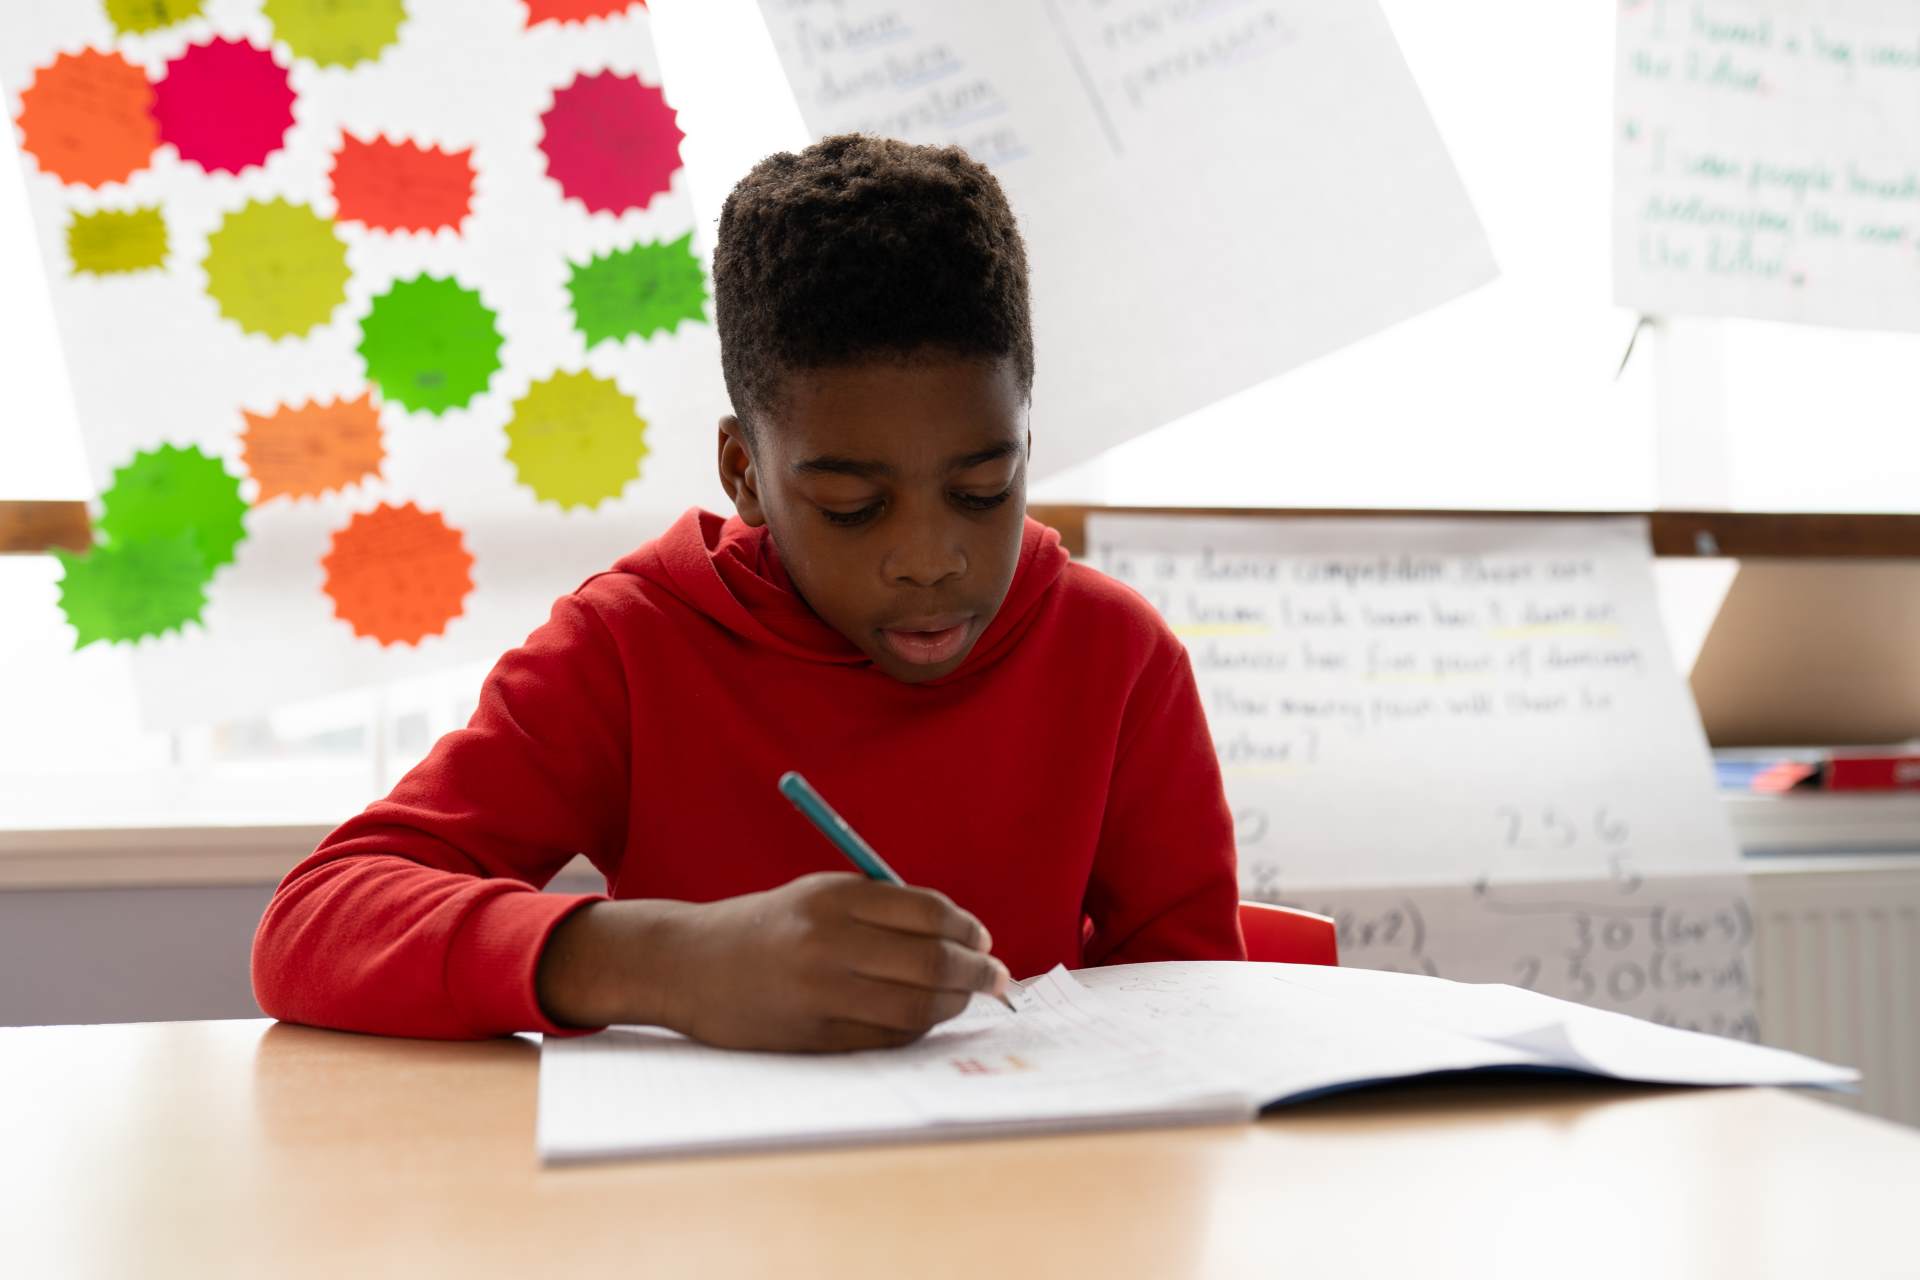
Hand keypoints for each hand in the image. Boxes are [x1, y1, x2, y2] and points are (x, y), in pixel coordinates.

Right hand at [537, 872, 1011, 1051]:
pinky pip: (884, 1039)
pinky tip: (922, 1019)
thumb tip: (959, 937)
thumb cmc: (765, 926)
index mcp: (833, 895)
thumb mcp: (817, 894)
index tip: (983, 939)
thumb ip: (881, 909)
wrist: (688, 964)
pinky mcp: (810, 1036)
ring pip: (915, 1007)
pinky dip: (915, 1030)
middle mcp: (827, 941)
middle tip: (996, 977)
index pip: (926, 912)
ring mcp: (818, 992)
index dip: (966, 929)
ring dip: (951, 1005)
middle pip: (930, 961)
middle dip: (975, 971)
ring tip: (961, 999)